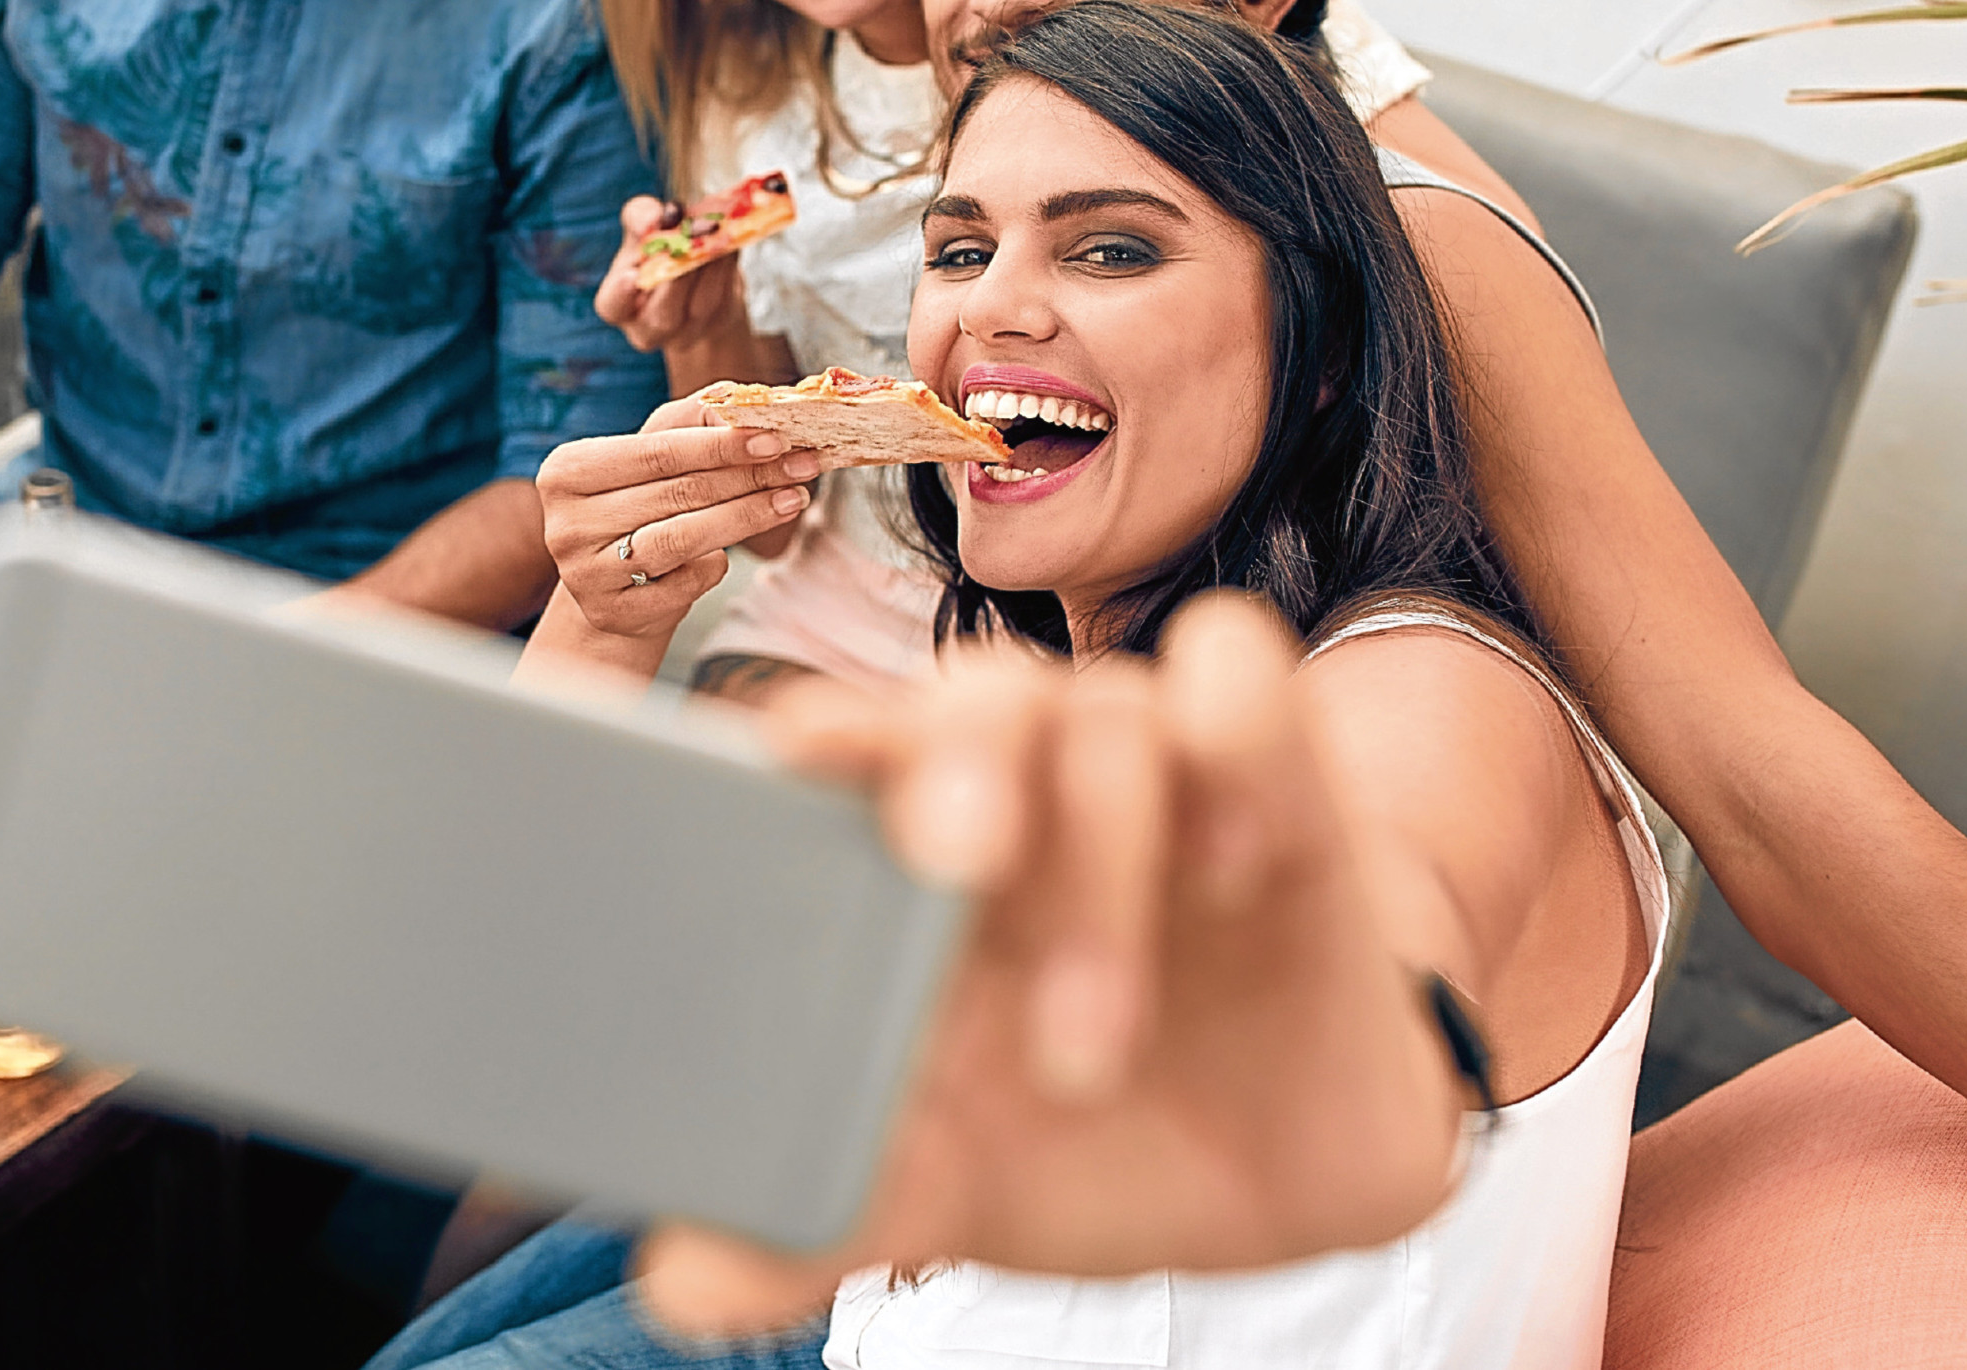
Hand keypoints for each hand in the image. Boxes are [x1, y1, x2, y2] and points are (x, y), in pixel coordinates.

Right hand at [534, 397, 818, 641]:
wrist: (609, 589)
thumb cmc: (636, 508)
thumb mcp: (651, 457)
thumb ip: (689, 421)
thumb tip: (737, 396)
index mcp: (568, 470)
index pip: (657, 452)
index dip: (721, 445)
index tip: (776, 438)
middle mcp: (566, 522)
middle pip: (676, 493)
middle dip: (748, 476)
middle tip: (802, 466)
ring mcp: (584, 572)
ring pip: (681, 538)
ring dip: (746, 517)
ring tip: (792, 500)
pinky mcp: (611, 612)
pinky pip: (682, 584)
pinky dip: (714, 566)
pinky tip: (730, 554)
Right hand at [594, 196, 750, 355]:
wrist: (696, 264)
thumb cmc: (657, 246)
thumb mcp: (642, 226)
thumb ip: (640, 217)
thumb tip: (655, 219)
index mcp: (617, 305)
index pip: (613, 307)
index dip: (621, 295)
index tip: (631, 276)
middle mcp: (648, 329)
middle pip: (663, 315)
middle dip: (678, 279)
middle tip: (689, 244)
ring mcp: (686, 333)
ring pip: (700, 306)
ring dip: (710, 267)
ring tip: (714, 232)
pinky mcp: (718, 322)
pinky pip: (725, 297)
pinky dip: (727, 267)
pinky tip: (729, 242)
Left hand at [634, 596, 1464, 1334]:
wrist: (1263, 1183)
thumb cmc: (1067, 1137)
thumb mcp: (947, 1186)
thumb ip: (829, 1207)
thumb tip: (685, 1284)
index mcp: (909, 849)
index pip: (848, 739)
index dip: (816, 733)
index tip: (783, 762)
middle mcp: (1021, 782)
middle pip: (977, 696)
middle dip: (958, 765)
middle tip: (954, 867)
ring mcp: (1149, 771)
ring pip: (1108, 716)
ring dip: (1100, 878)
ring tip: (1085, 1052)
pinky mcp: (1281, 783)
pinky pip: (1244, 682)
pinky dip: (1229, 742)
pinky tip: (1222, 871)